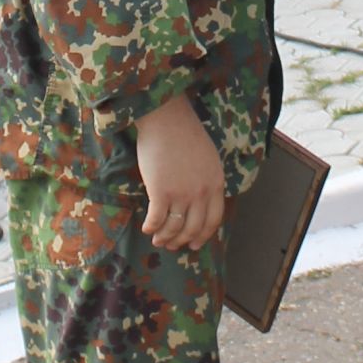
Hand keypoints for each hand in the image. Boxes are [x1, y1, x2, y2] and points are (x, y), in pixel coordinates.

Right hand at [135, 91, 226, 251]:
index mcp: (216, 183)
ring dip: (165, 238)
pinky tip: (147, 228)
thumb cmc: (183, 132)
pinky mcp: (161, 192)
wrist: (166, 117)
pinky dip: (151, 227)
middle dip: (182, 241)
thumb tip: (198, 200)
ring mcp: (182, 193)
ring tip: (157, 240)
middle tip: (172, 245)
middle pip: (193, 228)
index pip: (213, 220)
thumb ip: (207, 179)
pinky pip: (157, 219)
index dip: (203, 235)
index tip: (194, 244)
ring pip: (175, 228)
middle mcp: (202, 192)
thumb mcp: (207, 157)